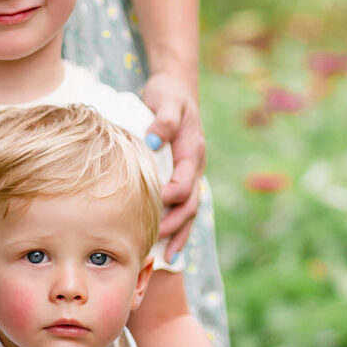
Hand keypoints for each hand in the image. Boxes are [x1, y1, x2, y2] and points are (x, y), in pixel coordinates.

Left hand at [142, 73, 205, 258]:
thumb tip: (152, 140)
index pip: (185, 182)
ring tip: (167, 257)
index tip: (151, 208)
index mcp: (192, 152)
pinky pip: (183, 207)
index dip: (170, 197)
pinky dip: (177, 227)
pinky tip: (165, 246)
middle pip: (190, 204)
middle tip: (154, 241)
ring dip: (179, 233)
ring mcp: (191, 174)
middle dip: (174, 225)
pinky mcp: (183, 177)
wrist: (176, 89)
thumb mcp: (166, 99)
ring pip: (189, 210)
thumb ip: (163, 119)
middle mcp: (195, 167)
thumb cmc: (168, 94)